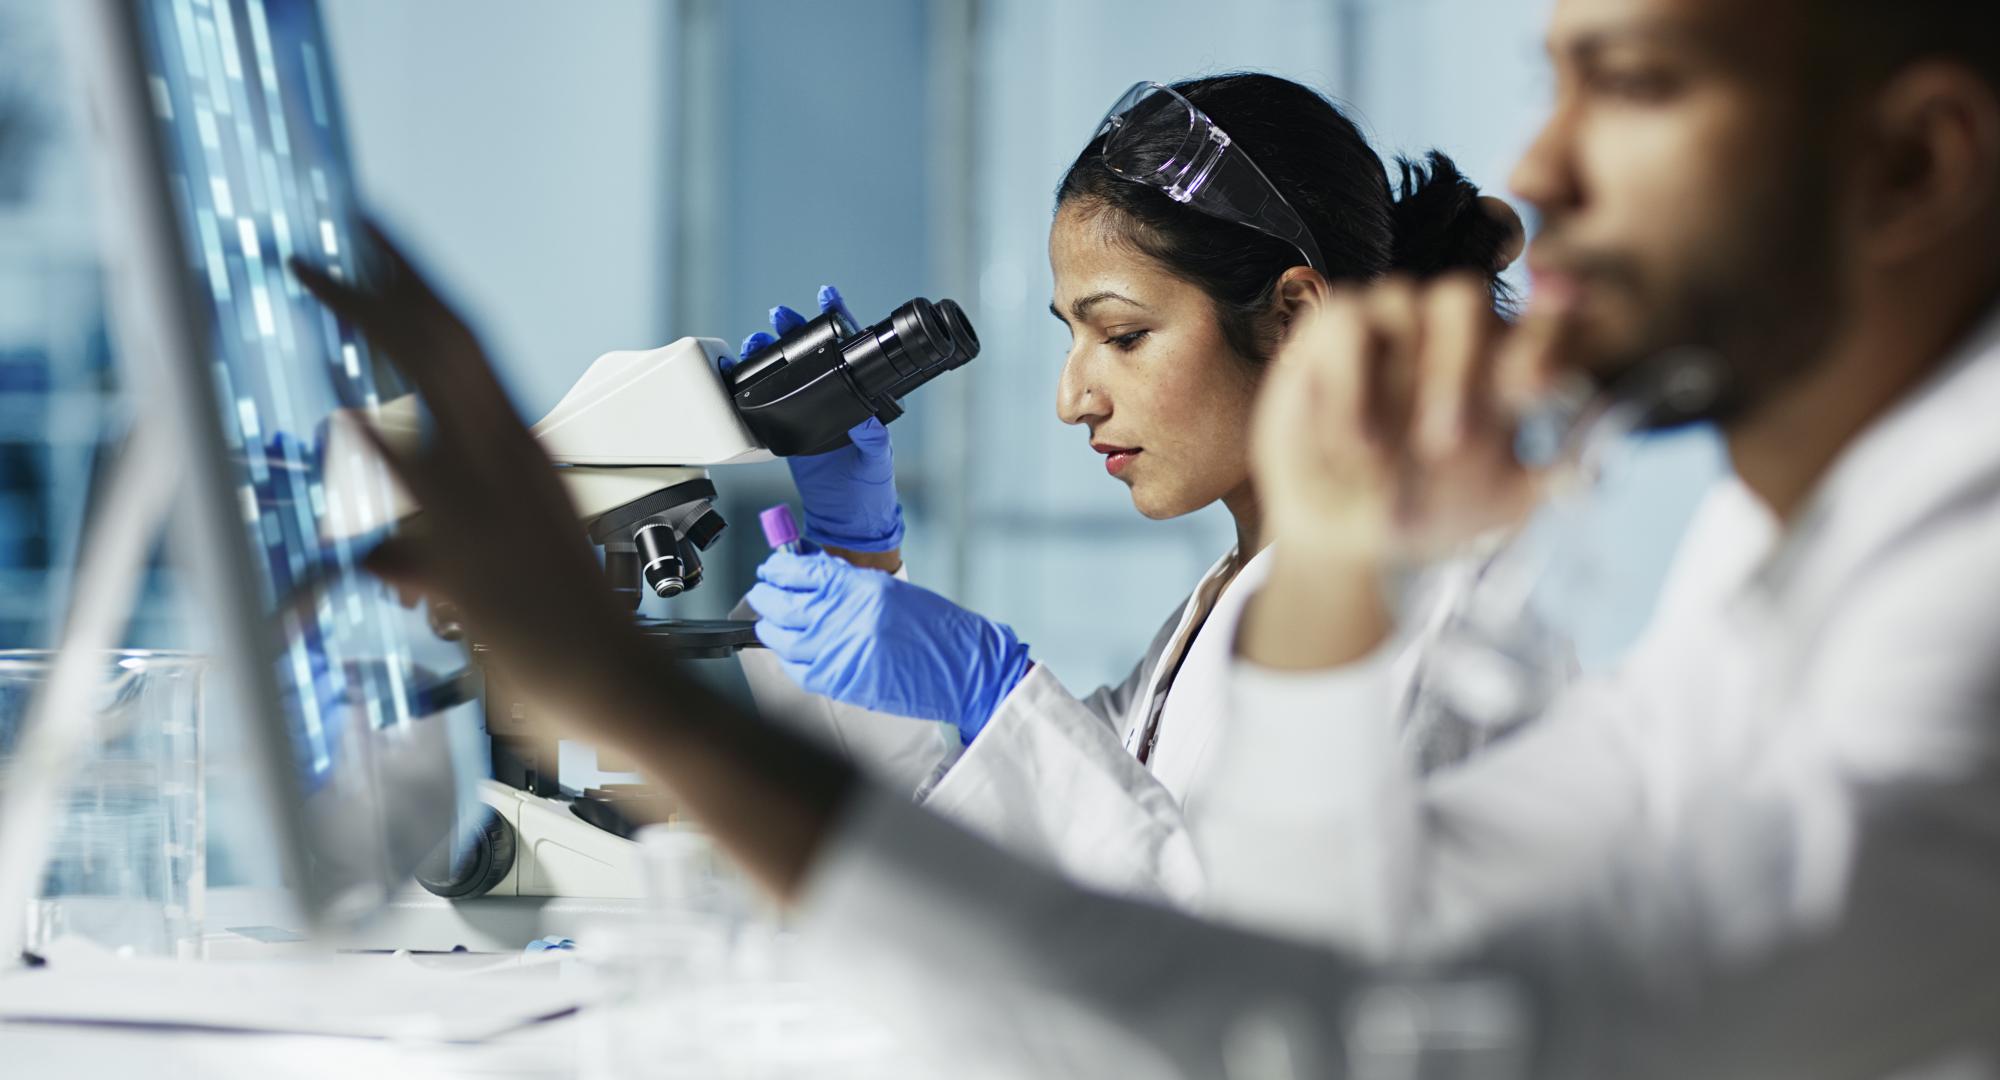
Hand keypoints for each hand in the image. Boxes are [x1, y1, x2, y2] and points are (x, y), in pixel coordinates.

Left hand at [292, 224, 856, 904]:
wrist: (618, 684)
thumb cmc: (569, 636)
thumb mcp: (489, 574)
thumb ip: (426, 555)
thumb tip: (378, 557)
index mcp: (522, 453)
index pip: (466, 348)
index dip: (421, 290)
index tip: (378, 242)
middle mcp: (511, 458)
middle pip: (449, 342)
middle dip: (393, 279)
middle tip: (346, 226)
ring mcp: (494, 497)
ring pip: (436, 384)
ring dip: (373, 322)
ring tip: (320, 272)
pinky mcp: (477, 549)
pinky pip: (424, 489)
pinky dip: (384, 447)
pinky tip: (345, 413)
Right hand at [731, 285, 904, 557]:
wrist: (845, 520)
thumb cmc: (870, 489)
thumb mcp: (877, 460)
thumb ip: (873, 440)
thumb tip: (868, 420)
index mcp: (860, 397)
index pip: (851, 351)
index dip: (840, 320)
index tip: (828, 297)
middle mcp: (833, 399)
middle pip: (812, 354)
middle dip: (795, 329)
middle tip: (780, 315)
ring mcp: (808, 412)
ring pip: (787, 373)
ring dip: (771, 352)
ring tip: (757, 340)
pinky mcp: (786, 430)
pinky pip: (767, 402)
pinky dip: (754, 384)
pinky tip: (744, 372)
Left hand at [745, 550, 1030, 741]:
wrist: (963, 668)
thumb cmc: (935, 629)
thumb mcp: (890, 591)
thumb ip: (847, 584)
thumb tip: (808, 577)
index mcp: (859, 588)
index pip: (799, 572)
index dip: (776, 570)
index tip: (771, 569)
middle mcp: (843, 617)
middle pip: (780, 604)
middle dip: (765, 596)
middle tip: (763, 592)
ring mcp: (838, 652)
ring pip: (779, 638)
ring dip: (770, 628)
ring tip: (771, 623)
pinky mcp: (840, 682)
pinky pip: (796, 669)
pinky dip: (788, 658)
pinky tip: (790, 651)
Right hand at [1241, 275, 1569, 669]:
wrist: (1349, 536)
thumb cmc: (1430, 509)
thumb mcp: (1498, 505)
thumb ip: (1545, 481)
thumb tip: (1592, 469)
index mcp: (1498, 363)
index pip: (1534, 326)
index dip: (1545, 331)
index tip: (1541, 378)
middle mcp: (1444, 333)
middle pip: (1465, 299)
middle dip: (1458, 365)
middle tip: (1447, 442)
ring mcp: (1387, 326)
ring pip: (1404, 300)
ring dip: (1394, 381)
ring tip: (1378, 454)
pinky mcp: (1330, 331)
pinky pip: (1345, 322)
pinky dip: (1347, 381)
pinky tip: (1351, 441)